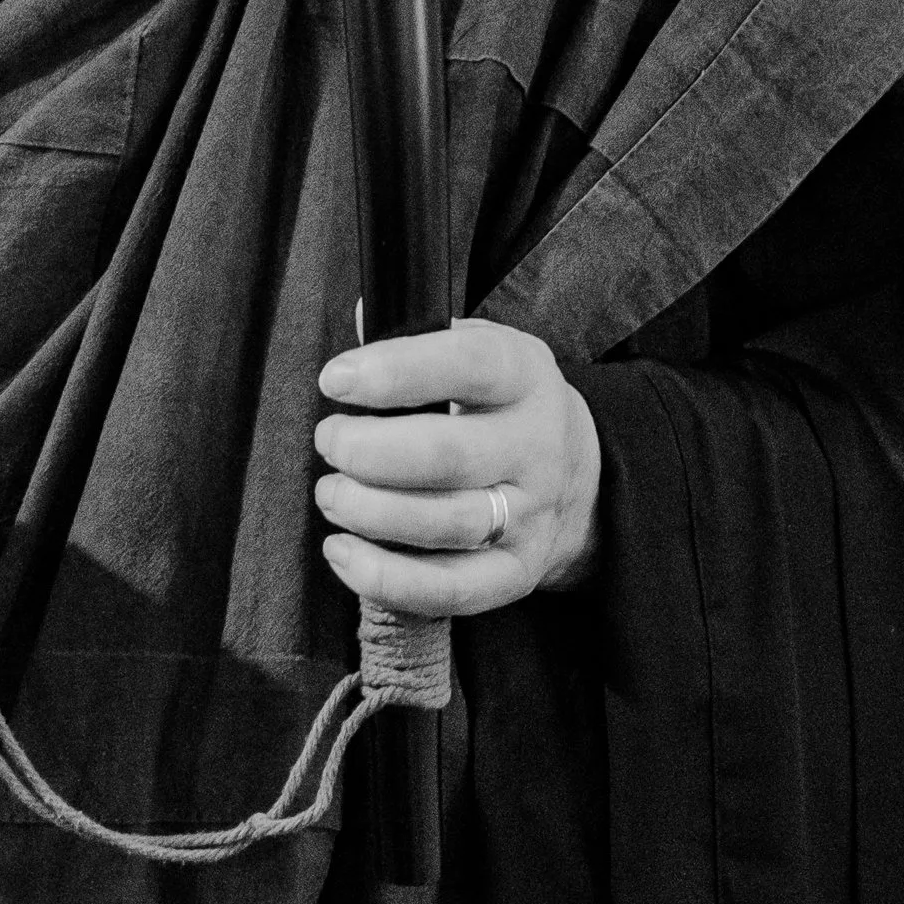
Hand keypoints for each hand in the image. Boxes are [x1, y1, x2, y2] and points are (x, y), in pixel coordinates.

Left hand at [313, 321, 599, 618]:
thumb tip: (361, 314)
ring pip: (448, 524)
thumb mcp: (478, 348)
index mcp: (523, 376)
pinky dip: (388, 580)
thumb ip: (418, 334)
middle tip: (328, 441)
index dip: (395, 373)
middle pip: (450, 455)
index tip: (336, 380)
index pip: (466, 366)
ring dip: (372, 512)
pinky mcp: (516, 572)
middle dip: (371, 451)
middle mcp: (535, 446)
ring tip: (331, 494)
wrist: (574, 472)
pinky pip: (452, 589)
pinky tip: (343, 552)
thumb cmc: (497, 403)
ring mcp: (531, 515)